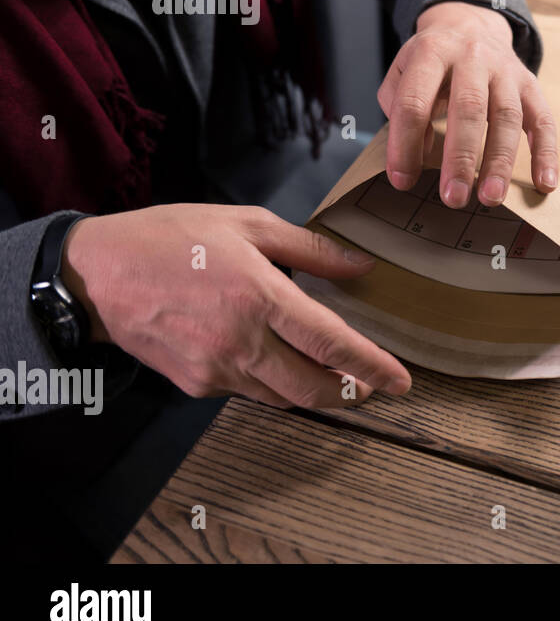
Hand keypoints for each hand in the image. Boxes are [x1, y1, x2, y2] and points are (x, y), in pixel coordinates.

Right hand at [61, 204, 411, 408]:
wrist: (96, 275)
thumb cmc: (170, 239)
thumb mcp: (247, 224)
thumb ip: (310, 248)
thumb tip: (360, 266)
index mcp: (260, 297)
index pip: (332, 344)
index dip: (372, 366)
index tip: (401, 380)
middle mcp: (240, 342)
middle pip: (312, 387)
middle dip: (350, 392)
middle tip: (371, 384)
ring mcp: (215, 370)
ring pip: (282, 397)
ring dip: (313, 391)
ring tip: (333, 374)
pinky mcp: (195, 384)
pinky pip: (248, 393)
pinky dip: (272, 383)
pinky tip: (276, 361)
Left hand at [377, 1, 557, 207]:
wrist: (470, 24)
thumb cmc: (432, 61)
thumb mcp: (402, 71)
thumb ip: (400, 107)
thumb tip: (418, 151)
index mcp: (432, 52)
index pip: (414, 102)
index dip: (405, 143)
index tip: (402, 180)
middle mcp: (472, 57)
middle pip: (468, 108)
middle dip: (460, 157)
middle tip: (453, 197)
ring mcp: (506, 71)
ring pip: (507, 116)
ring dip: (500, 161)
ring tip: (490, 198)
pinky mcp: (530, 85)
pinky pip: (543, 120)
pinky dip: (547, 153)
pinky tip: (544, 182)